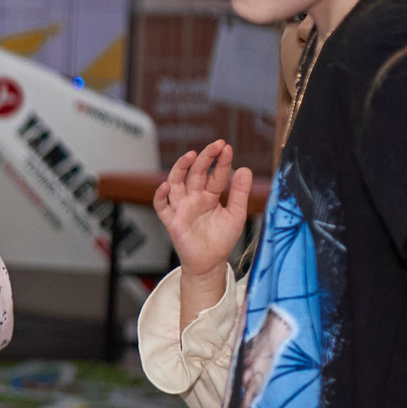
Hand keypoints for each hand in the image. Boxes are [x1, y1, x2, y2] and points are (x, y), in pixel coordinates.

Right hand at [154, 141, 253, 283]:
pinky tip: (166, 186)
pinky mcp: (171, 220)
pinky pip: (161, 205)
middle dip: (205, 157)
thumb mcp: (236, 214)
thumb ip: (240, 192)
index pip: (215, 174)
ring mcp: (182, 207)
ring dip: (181, 167)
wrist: (209, 262)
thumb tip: (245, 169)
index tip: (228, 148)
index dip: (222, 162)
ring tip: (191, 155)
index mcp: (210, 195)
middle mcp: (194, 197)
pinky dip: (160, 195)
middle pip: (196, 172)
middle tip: (216, 145)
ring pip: (176, 182)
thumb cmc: (222, 239)